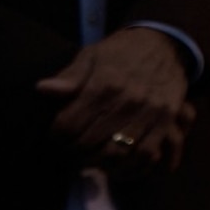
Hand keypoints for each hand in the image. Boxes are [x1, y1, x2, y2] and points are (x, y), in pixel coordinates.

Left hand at [39, 28, 193, 169]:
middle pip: (91, 143)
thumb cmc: (122, 51)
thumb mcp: (92, 55)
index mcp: (105, 85)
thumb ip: (69, 77)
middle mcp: (128, 101)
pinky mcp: (168, 120)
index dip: (56, 136)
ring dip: (101, 164)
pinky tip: (119, 166)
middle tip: (70, 152)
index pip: (69, 125)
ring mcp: (151, 112)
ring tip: (92, 161)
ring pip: (119, 153)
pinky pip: (149, 153)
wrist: (165, 42)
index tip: (55, 137)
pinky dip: (132, 167)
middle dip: (74, 152)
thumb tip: (42, 89)